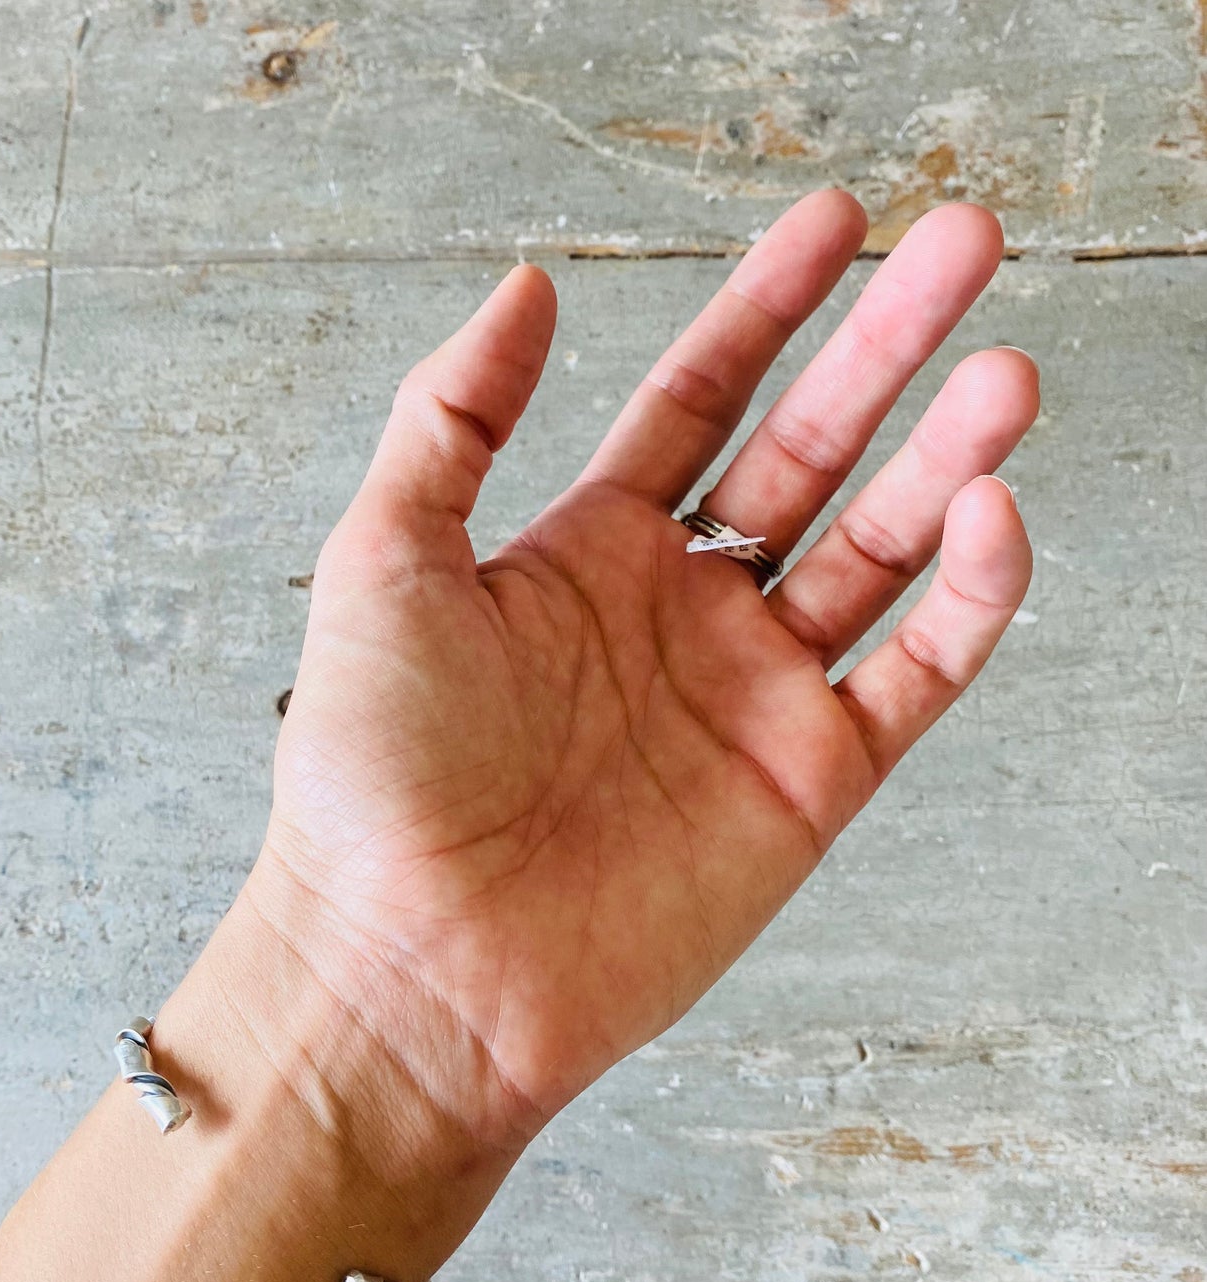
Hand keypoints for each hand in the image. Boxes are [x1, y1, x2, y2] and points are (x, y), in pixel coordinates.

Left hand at [247, 191, 1035, 1154]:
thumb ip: (452, 418)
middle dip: (886, 349)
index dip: (769, 306)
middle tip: (962, 246)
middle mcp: (678, 614)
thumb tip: (526, 287)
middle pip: (810, 453)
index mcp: (587, 554)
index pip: (701, 398)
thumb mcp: (383, 560)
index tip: (836, 220)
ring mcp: (748, 698)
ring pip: (879, 552)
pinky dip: (966, 600)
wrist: (413, 968)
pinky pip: (913, 675)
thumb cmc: (372, 776)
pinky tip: (986, 516)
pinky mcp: (805, 787)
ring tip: (1002, 374)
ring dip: (948, 458)